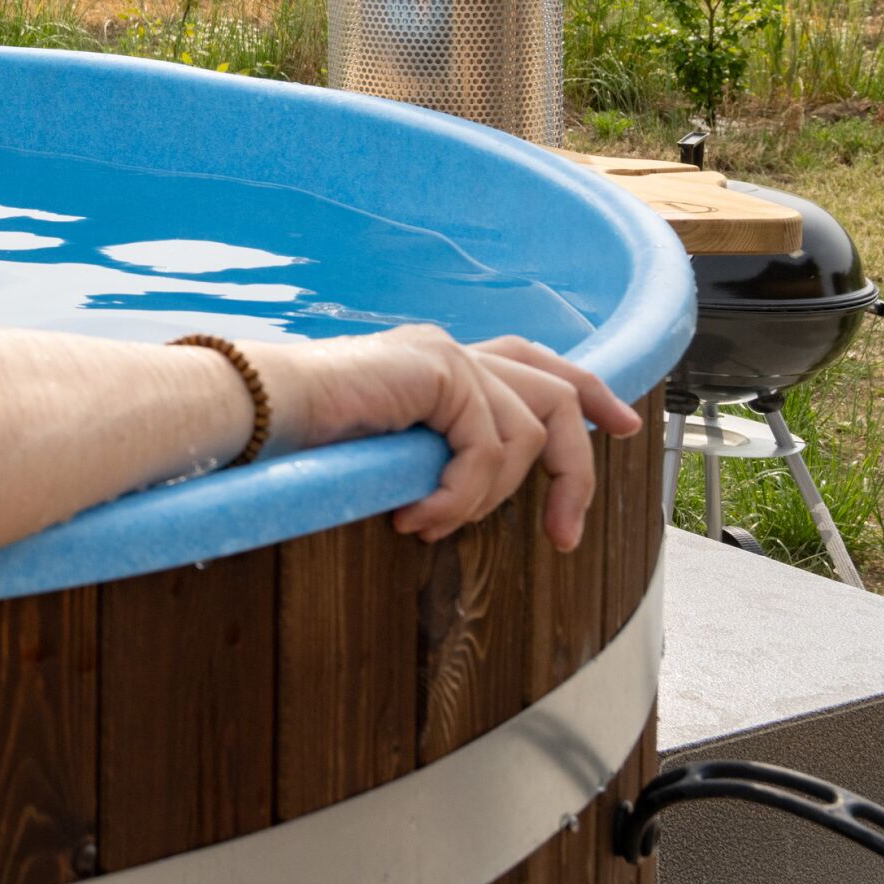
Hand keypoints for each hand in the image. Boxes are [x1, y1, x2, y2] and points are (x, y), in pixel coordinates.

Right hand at [244, 328, 640, 550]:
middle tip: (564, 535)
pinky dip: (460, 497)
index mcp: (439, 357)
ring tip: (434, 523)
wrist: (258, 408)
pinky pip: (486, 451)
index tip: (625, 427)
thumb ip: (432, 449)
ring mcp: (447, 355)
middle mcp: (451, 348)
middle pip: (557, 395)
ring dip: (488, 500)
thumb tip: (472, 496)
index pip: (533, 360)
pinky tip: (417, 516)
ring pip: (526, 436)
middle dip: (576, 471)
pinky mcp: (441, 372)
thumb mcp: (386, 444)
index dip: (589, 390)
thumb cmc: (301, 434)